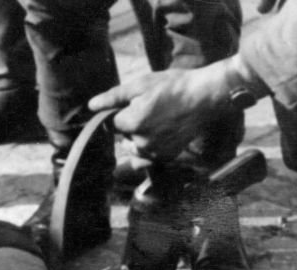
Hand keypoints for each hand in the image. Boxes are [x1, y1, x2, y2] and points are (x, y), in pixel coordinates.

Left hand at [89, 62, 233, 161]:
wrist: (205, 97)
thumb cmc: (173, 86)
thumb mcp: (141, 84)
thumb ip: (113, 97)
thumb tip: (91, 106)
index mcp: (132, 124)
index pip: (110, 124)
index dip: (119, 113)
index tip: (133, 103)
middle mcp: (141, 143)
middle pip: (123, 136)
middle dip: (130, 124)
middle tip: (151, 107)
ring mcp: (155, 152)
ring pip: (135, 146)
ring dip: (139, 135)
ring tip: (158, 119)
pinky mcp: (166, 157)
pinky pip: (148, 154)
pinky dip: (152, 144)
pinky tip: (164, 130)